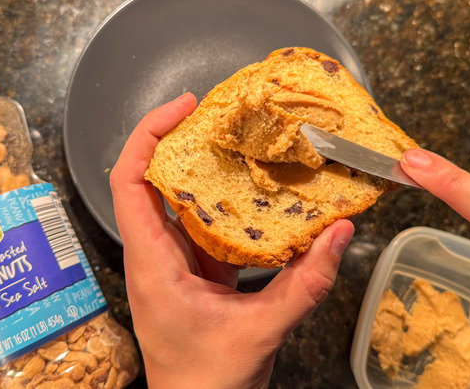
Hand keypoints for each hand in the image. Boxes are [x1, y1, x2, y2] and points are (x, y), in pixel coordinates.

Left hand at [110, 93, 354, 388]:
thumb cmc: (208, 383)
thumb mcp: (261, 330)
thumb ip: (305, 284)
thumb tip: (340, 233)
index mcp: (152, 262)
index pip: (129, 182)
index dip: (147, 136)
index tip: (183, 108)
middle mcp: (156, 256)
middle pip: (153, 181)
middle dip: (183, 142)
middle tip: (223, 116)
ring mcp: (175, 264)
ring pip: (182, 203)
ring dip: (208, 172)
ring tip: (244, 144)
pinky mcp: (196, 275)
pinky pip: (207, 228)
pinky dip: (229, 207)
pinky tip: (259, 196)